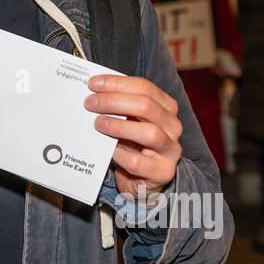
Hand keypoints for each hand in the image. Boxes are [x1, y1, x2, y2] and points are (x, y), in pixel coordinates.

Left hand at [84, 74, 183, 197]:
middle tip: (90, 103)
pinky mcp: (163, 172)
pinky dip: (119, 153)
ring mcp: (170, 149)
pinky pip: (137, 161)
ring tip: (98, 124)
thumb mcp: (129, 121)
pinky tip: (107, 150)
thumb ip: (118, 106)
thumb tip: (92, 91)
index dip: (117, 83)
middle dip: (114, 101)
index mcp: (166, 107)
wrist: (142, 180)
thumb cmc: (132, 144)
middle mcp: (173, 125)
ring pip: (149, 133)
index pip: (144, 87)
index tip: (93, 83)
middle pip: (146, 106)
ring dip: (119, 126)